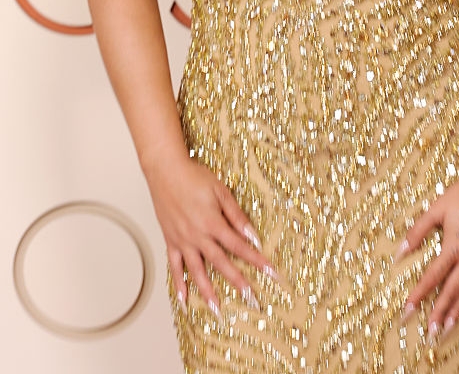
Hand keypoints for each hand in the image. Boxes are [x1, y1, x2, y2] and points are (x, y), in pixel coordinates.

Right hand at [145, 155, 276, 316]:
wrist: (165, 171)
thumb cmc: (194, 176)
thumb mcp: (221, 191)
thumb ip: (236, 215)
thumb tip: (252, 234)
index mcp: (212, 223)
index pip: (239, 246)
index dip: (256, 260)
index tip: (270, 272)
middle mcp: (197, 236)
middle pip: (221, 263)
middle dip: (238, 282)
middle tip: (251, 299)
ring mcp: (182, 241)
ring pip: (197, 271)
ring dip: (208, 291)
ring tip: (216, 309)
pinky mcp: (170, 240)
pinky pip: (174, 266)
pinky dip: (179, 283)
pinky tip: (184, 298)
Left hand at [396, 172, 458, 336]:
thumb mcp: (436, 209)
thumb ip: (417, 231)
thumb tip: (401, 249)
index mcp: (452, 247)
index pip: (431, 277)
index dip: (419, 295)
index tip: (408, 310)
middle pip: (451, 291)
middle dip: (439, 312)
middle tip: (430, 331)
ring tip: (449, 327)